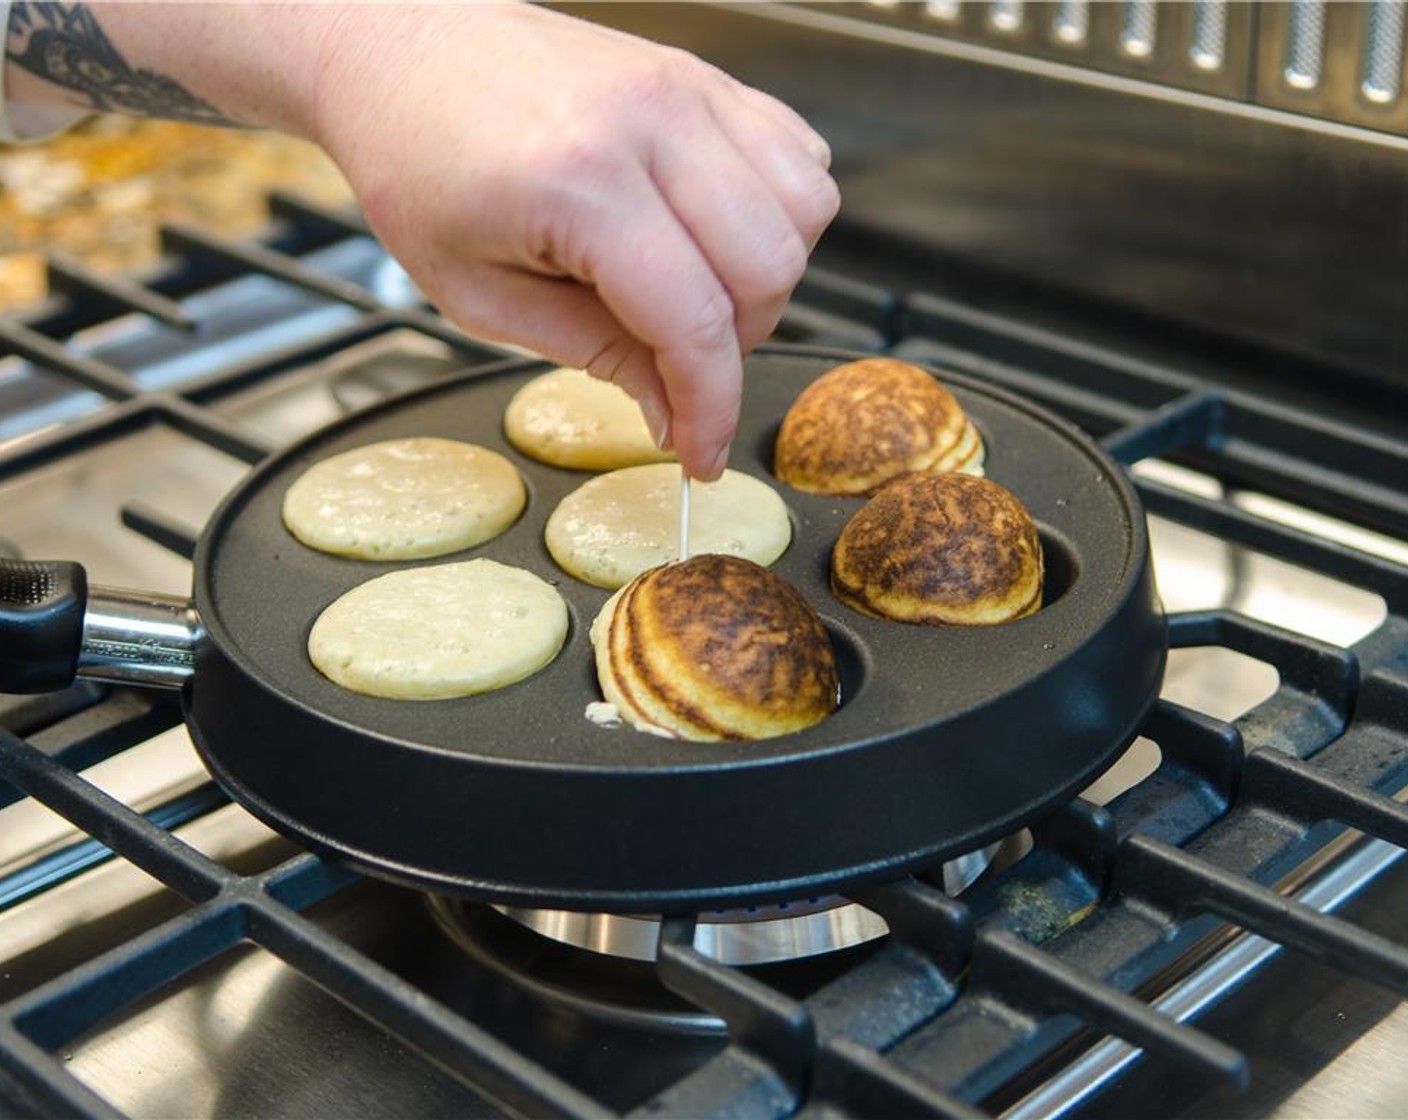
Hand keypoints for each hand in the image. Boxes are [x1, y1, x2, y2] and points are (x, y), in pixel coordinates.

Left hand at [308, 5, 838, 478]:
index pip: (694, 322)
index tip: (703, 453)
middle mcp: (651, 121)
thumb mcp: (481, 293)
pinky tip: (719, 234)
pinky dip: (780, 211)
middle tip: (682, 367)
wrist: (398, 48)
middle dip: (738, 346)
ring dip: (769, 278)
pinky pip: (797, 153)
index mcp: (581, 182)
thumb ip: (594, 353)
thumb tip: (674, 411)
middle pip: (769, 268)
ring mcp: (685, 87)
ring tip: (700, 296)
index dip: (711, 407)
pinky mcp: (701, 75)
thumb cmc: (418, 160)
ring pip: (806, 208)